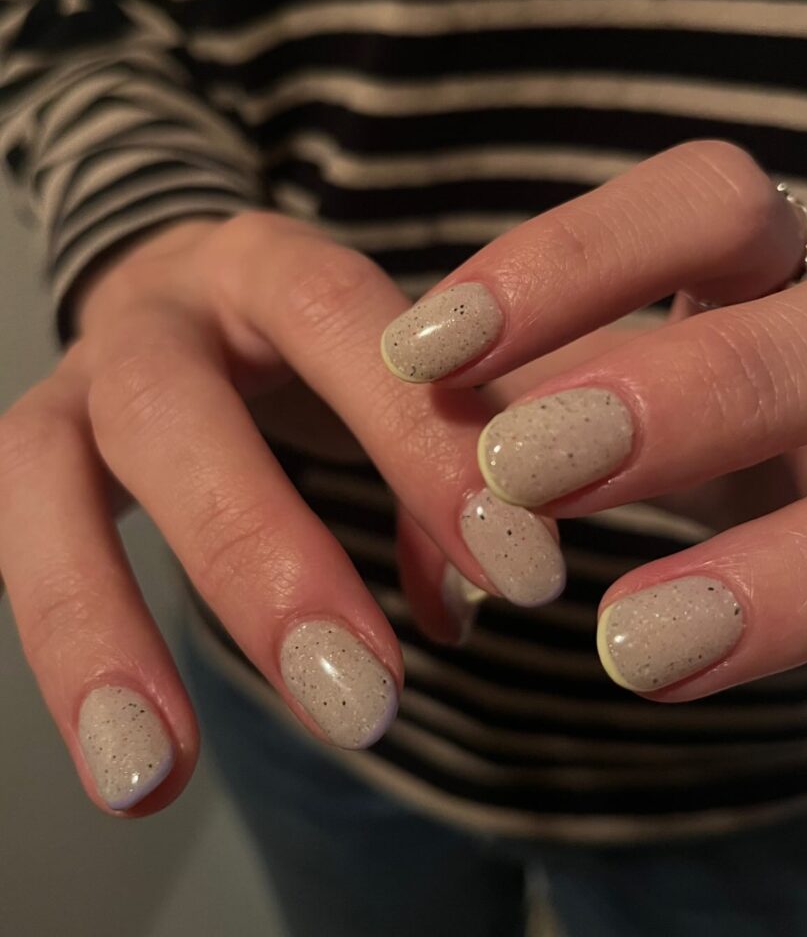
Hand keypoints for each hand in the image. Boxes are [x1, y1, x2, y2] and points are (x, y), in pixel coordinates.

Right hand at [0, 210, 563, 814]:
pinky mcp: (29, 439)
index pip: (344, 320)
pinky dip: (70, 648)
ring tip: (155, 777)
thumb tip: (471, 598)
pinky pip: (14, 534)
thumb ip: (445, 458)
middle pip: (171, 409)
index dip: (423, 441)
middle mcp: (158, 311)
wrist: (185, 289)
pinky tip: (133, 765)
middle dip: (261, 555)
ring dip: (99, 631)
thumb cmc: (310, 339)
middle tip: (361, 706)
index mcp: (273, 265)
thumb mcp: (389, 364)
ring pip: (42, 478)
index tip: (519, 573)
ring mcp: (76, 374)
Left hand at [382, 140, 806, 699]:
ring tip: (623, 635)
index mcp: (769, 268)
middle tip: (516, 467)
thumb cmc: (692, 430)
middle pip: (802, 331)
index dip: (571, 262)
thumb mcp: (603, 408)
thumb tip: (437, 600)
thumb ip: (510, 455)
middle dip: (665, 398)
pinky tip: (664, 671)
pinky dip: (780, 620)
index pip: (702, 204)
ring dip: (757, 556)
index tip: (422, 348)